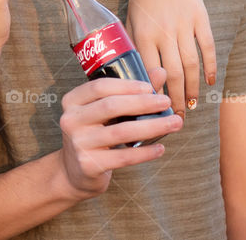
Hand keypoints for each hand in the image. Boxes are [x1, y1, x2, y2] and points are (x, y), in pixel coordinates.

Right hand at [57, 77, 181, 197]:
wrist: (74, 172)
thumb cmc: (94, 134)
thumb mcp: (104, 112)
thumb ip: (130, 92)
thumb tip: (160, 72)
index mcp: (72, 101)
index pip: (99, 87)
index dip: (126, 85)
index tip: (150, 87)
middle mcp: (71, 120)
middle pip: (111, 106)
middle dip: (143, 103)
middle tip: (167, 102)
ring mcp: (79, 143)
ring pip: (121, 132)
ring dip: (152, 126)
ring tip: (174, 123)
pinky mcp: (89, 165)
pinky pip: (123, 157)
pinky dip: (145, 152)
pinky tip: (160, 148)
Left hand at [128, 0, 216, 117]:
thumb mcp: (129, 19)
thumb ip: (132, 46)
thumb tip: (133, 76)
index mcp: (143, 34)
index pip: (150, 72)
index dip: (154, 95)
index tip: (155, 110)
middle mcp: (164, 31)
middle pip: (173, 74)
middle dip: (175, 99)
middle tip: (176, 116)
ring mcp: (183, 24)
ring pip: (191, 64)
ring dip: (193, 88)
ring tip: (191, 104)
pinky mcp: (199, 17)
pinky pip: (207, 47)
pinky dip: (210, 67)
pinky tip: (209, 82)